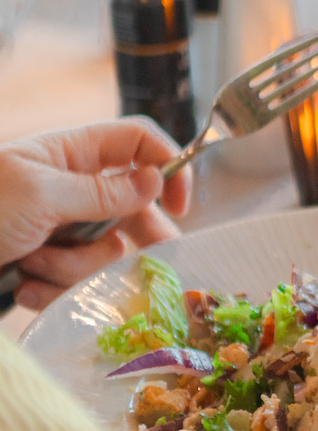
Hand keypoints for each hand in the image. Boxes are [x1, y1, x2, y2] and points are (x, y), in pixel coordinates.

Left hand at [0, 119, 192, 308]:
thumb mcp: (41, 194)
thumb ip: (103, 192)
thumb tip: (155, 181)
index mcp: (70, 154)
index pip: (138, 142)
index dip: (168, 164)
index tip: (180, 204)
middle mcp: (70, 189)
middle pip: (135, 207)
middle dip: (132, 237)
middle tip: (150, 260)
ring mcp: (59, 228)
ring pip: (106, 251)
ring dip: (75, 266)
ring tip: (34, 264)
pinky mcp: (46, 264)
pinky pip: (76, 281)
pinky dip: (52, 289)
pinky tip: (24, 285)